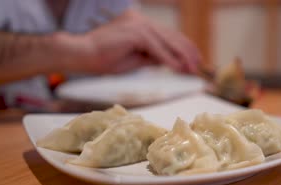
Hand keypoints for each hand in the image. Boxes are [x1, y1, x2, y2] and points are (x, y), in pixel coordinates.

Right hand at [69, 10, 200, 74]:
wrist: (81, 54)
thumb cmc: (103, 59)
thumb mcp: (134, 59)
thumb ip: (152, 57)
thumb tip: (171, 62)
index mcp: (138, 23)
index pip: (167, 35)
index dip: (183, 47)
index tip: (194, 59)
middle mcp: (140, 20)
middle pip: (171, 36)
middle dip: (187, 52)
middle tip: (199, 65)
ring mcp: (138, 25)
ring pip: (167, 42)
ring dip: (182, 57)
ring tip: (193, 69)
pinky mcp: (135, 33)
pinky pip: (157, 49)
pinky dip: (170, 60)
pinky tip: (179, 69)